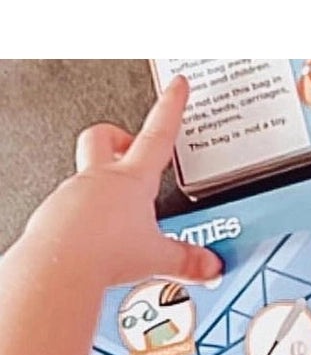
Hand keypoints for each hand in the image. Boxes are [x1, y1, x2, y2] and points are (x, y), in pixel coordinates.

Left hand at [21, 75, 220, 287]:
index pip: (158, 134)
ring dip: (104, 185)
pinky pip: (72, 205)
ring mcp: (73, 193)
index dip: (171, 107)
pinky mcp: (56, 213)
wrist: (60, 267)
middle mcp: (99, 179)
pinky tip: (97, 238)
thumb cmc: (102, 251)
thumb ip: (187, 259)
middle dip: (120, 136)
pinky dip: (87, 215)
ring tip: (121, 215)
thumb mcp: (158, 257)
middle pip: (106, 136)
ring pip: (87, 173)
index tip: (176, 87)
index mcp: (132, 180)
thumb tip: (210, 265)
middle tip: (132, 146)